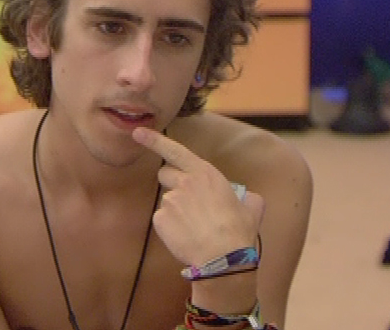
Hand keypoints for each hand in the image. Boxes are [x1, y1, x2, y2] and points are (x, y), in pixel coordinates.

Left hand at [132, 127, 264, 266]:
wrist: (223, 257)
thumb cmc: (238, 232)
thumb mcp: (252, 209)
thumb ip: (248, 198)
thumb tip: (250, 200)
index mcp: (205, 173)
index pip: (175, 150)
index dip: (154, 140)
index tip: (138, 132)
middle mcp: (185, 181)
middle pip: (165, 173)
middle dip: (171, 183)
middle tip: (187, 202)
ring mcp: (171, 199)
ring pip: (166, 201)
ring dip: (175, 211)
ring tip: (193, 227)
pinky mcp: (160, 218)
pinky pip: (161, 220)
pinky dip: (170, 228)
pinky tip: (185, 237)